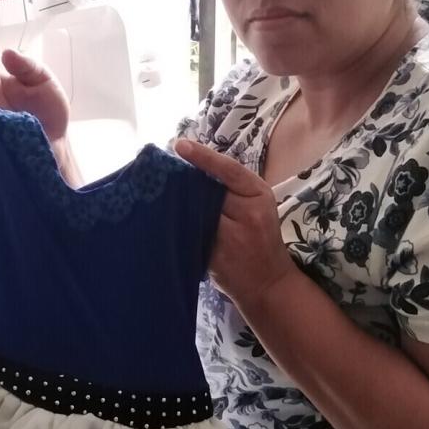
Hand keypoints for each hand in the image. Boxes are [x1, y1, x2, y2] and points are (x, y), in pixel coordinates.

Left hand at [174, 138, 293, 308]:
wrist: (268, 283)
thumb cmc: (260, 238)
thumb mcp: (257, 205)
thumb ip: (232, 188)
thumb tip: (192, 167)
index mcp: (259, 195)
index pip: (229, 170)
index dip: (203, 156)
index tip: (180, 145)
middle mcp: (248, 214)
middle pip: (206, 191)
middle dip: (185, 184)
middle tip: (162, 175)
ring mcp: (232, 238)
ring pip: (195, 213)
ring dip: (177, 206)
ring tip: (160, 198)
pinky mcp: (216, 257)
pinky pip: (191, 235)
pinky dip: (178, 228)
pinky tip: (166, 223)